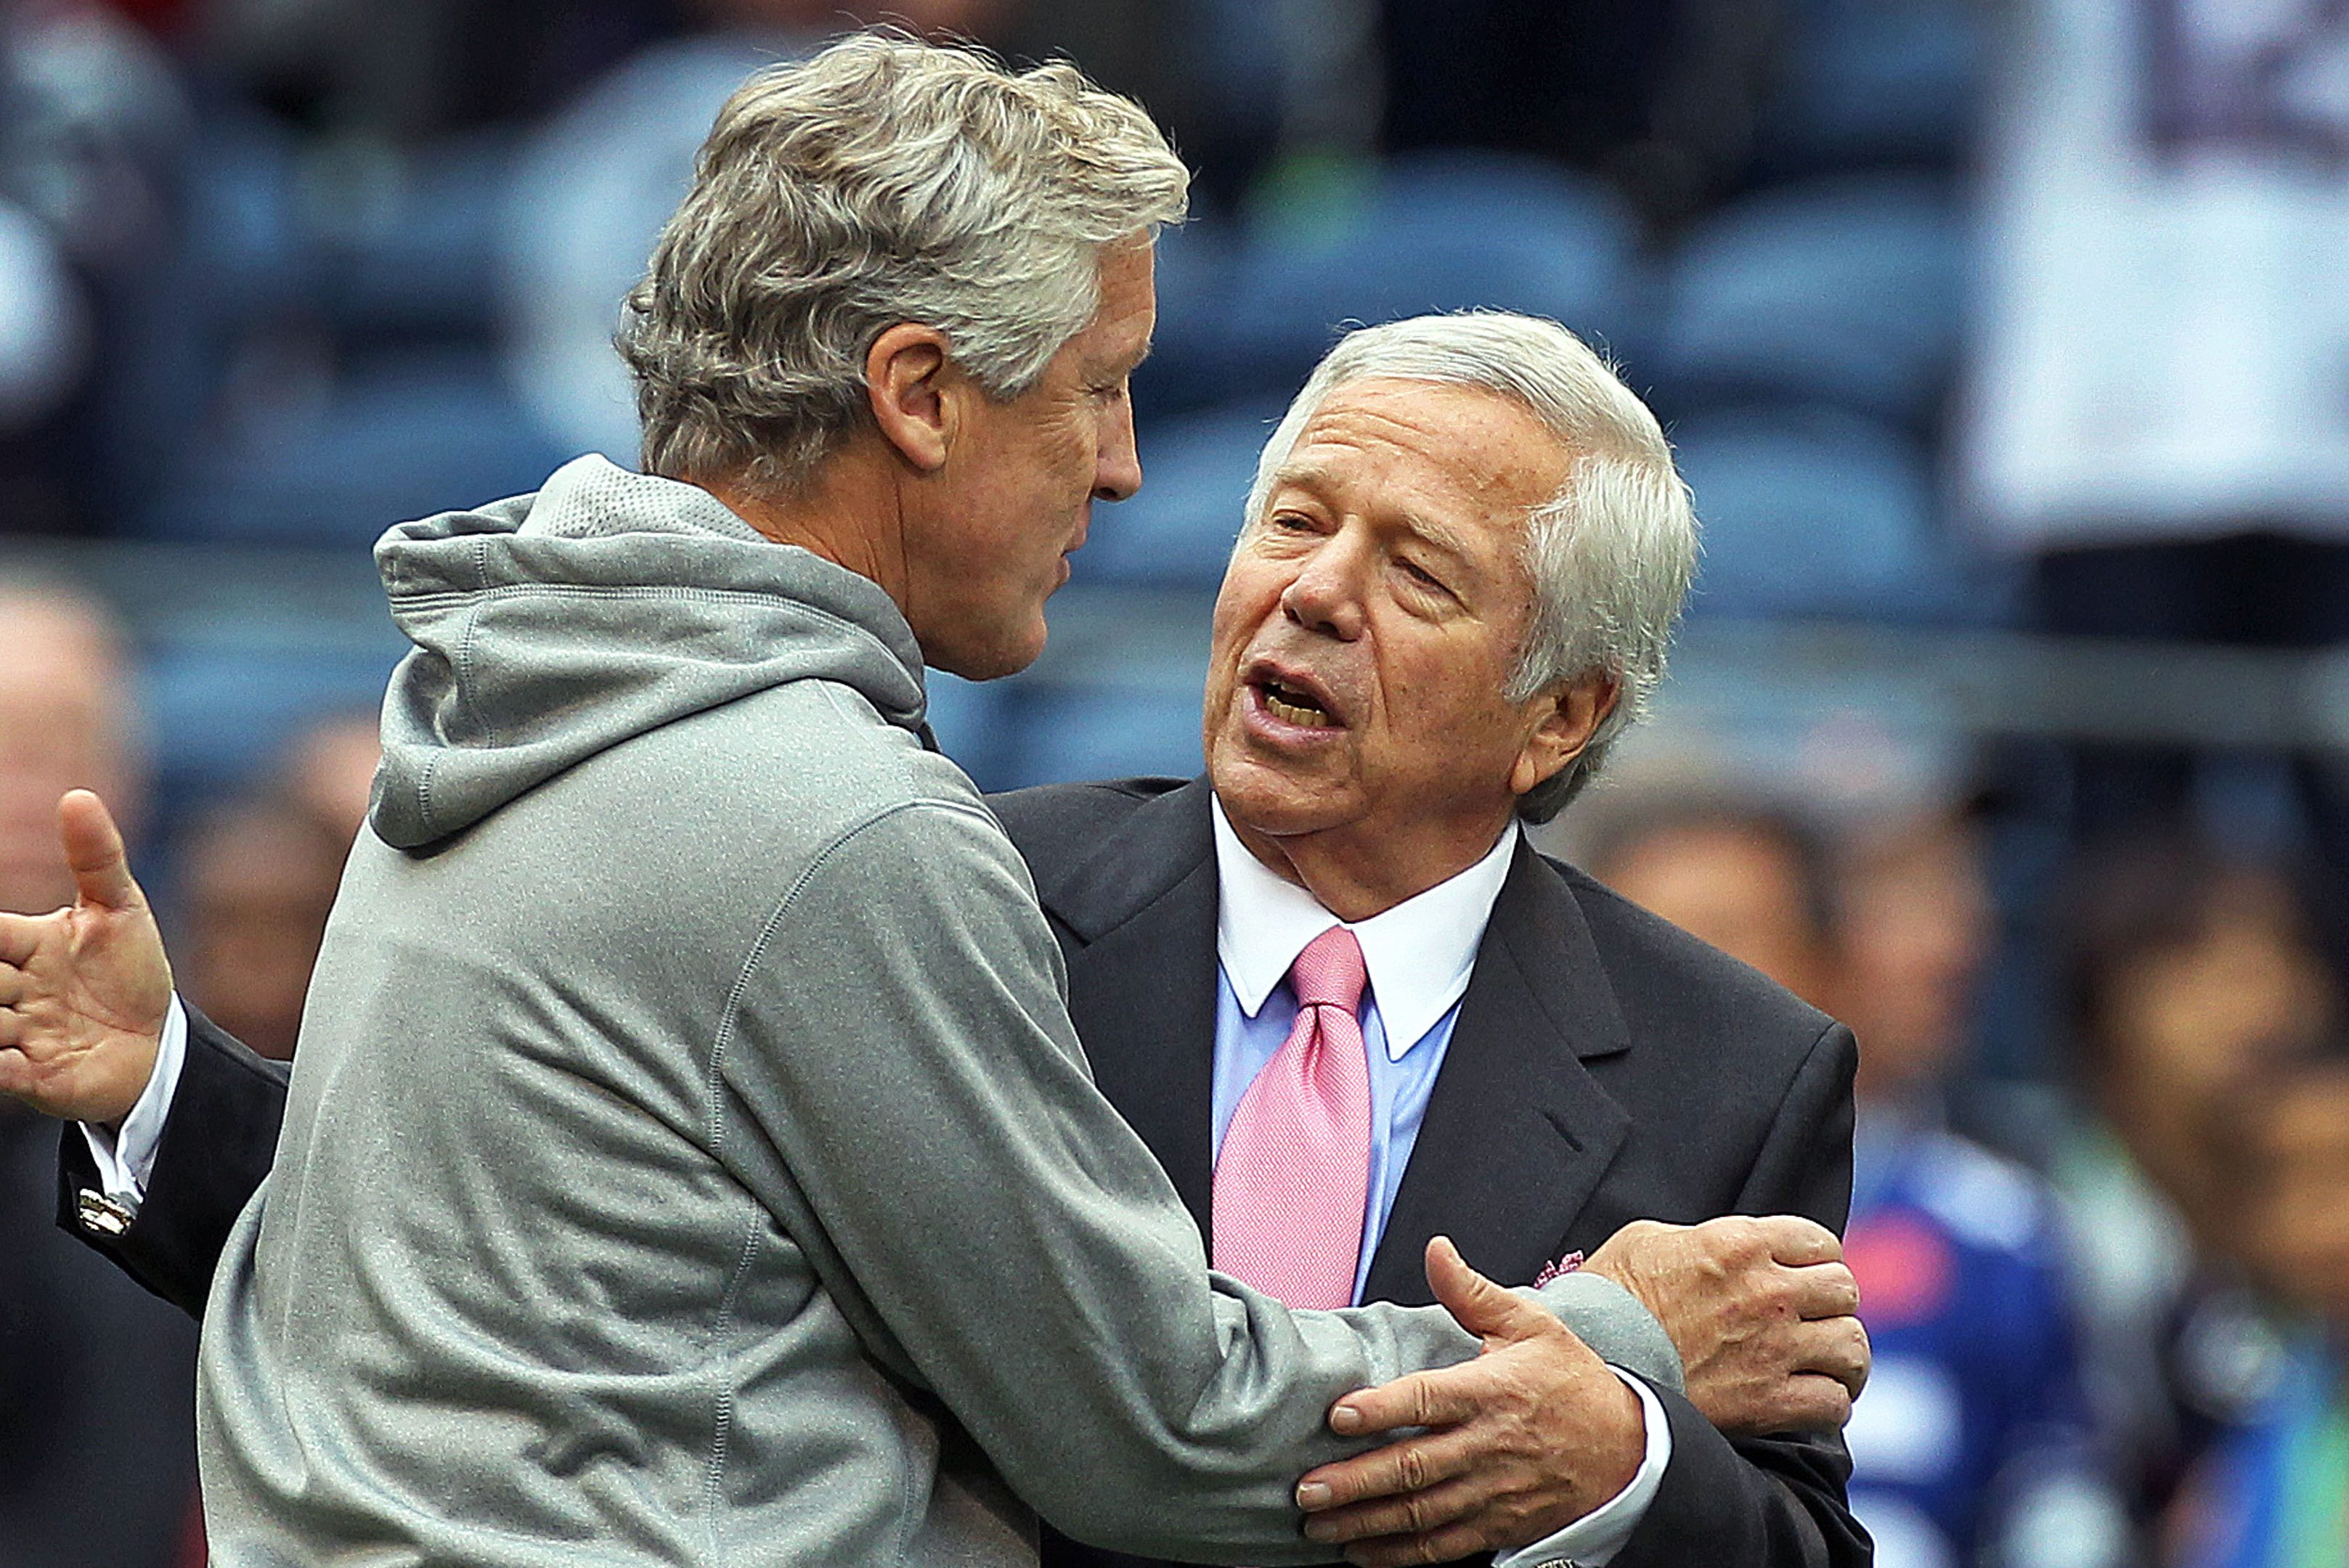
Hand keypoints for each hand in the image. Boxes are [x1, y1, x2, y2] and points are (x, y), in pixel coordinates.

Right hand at [0, 790, 172, 1123]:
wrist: (156, 1041)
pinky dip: (3, 1069)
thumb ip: (97, 857)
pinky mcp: (35, 1077)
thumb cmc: (129, 971)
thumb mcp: (120, 909)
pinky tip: (13, 1061)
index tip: (3, 942)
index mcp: (26, 944)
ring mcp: (21, 1034)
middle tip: (8, 978)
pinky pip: (4, 1075)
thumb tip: (78, 796)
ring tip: (16, 1013)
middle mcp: (14, 989)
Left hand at [1294, 1237, 1645, 1567]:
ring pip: (1420, 1513)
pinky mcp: (1501, 1526)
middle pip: (1414, 1467)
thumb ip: (1472, 1292)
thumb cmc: (1571, 1381)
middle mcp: (1489, 1446)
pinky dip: (1400, 1555)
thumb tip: (1434, 1249)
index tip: (1337, 1416)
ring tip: (1317, 1526)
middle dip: (1355, 1481)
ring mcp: (1494, 1492)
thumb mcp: (1531, 1325)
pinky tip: (1360, 1553)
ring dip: (1365, 1522)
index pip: (1428, 1400)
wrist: (1630, 1449)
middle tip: (1305, 1489)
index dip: (1381, 1409)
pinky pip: (1444, 1546)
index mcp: (1491, 1391)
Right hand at [1583, 1216, 1867, 1435]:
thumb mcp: (1647, 1239)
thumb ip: (1701, 1237)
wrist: (1592, 1362)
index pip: (1820, 1241)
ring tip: (1829, 1363)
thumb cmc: (1608, 1297)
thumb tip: (1723, 1248)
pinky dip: (1829, 1402)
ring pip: (1852, 1345)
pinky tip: (1813, 1399)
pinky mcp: (1768, 1402)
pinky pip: (1833, 1402)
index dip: (1817, 1259)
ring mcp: (1773, 1347)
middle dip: (1833, 1304)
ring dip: (1843, 1355)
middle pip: (1845, 1290)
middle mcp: (1767, 1291)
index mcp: (1739, 1243)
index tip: (1807, 1276)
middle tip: (1817, 1319)